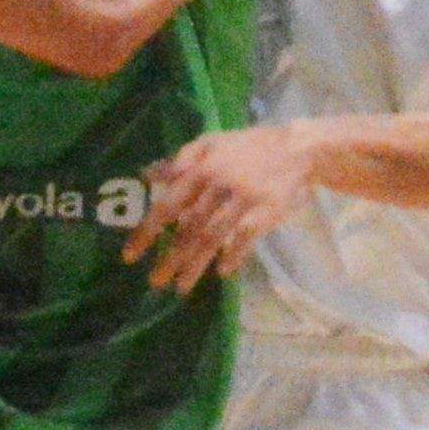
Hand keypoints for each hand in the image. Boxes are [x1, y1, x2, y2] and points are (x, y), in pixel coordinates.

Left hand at [119, 122, 318, 290]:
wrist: (298, 148)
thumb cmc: (248, 147)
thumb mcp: (211, 142)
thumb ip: (180, 159)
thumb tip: (147, 174)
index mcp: (200, 168)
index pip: (167, 205)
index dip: (147, 232)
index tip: (130, 256)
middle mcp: (218, 184)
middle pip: (188, 228)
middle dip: (169, 257)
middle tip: (155, 282)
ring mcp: (243, 199)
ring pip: (213, 236)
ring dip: (195, 265)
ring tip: (181, 287)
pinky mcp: (266, 210)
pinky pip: (246, 237)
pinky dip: (234, 255)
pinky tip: (223, 272)